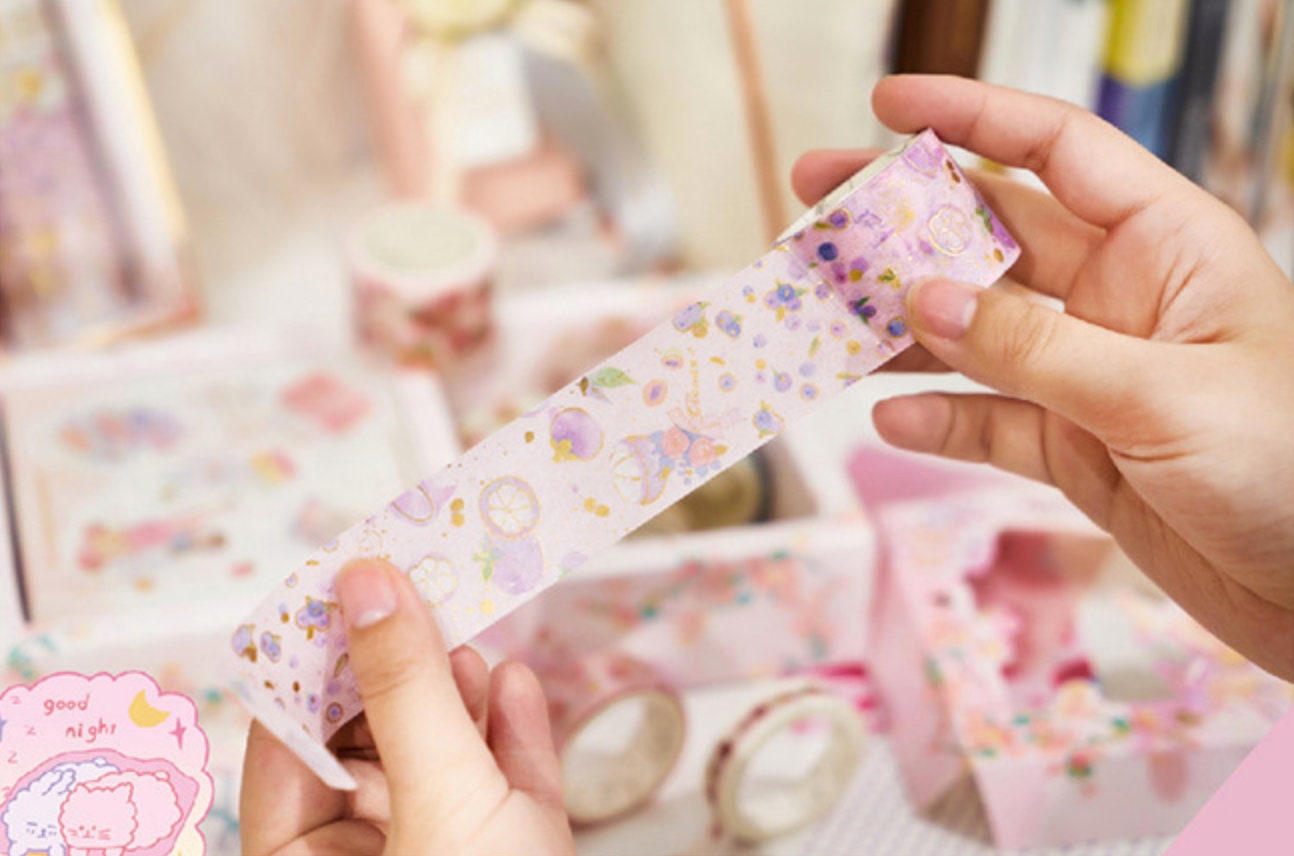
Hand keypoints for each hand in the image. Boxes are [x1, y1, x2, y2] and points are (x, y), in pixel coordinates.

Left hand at [241, 559, 574, 854]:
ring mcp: (446, 852)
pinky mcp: (513, 848)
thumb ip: (405, 691)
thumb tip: (369, 589)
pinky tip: (513, 684)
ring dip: (456, 693)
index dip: (316, 660)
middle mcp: (373, 855)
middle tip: (415, 591)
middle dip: (398, 670)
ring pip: (440, 758)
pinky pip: (503, 782)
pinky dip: (510, 728)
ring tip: (464, 640)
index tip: (342, 585)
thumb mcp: (440, 799)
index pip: (290, 743)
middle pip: (370, 741)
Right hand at [793, 75, 1293, 678]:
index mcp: (1167, 247)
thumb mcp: (1158, 397)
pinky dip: (939, 419)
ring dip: (901, 327)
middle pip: (992, 238)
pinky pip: (989, 422)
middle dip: (903, 222)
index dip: (973, 117)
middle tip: (816, 208)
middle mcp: (1121, 298)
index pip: (1058, 152)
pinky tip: (889, 414)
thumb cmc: (1291, 474)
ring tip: (824, 319)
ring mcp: (1091, 374)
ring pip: (975, 333)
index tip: (889, 104)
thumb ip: (1033, 348)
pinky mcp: (1076, 448)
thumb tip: (920, 299)